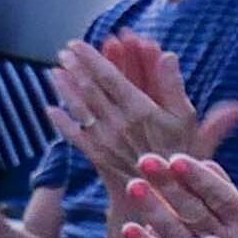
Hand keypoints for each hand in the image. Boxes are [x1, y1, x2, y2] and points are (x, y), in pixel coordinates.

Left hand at [48, 31, 237, 203]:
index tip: (78, 45)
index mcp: (140, 109)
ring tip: (54, 71)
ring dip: (65, 88)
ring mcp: (105, 139)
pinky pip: (74, 136)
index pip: (109, 77)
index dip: (92, 59)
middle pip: (90, 89)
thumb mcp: (187, 117)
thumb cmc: (180, 151)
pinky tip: (50, 108)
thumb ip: (174, 85)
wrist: (167, 192)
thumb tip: (168, 55)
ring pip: (79, 108)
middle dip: (76, 67)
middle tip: (65, 51)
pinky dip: (61, 122)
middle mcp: (118, 122)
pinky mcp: (98, 155)